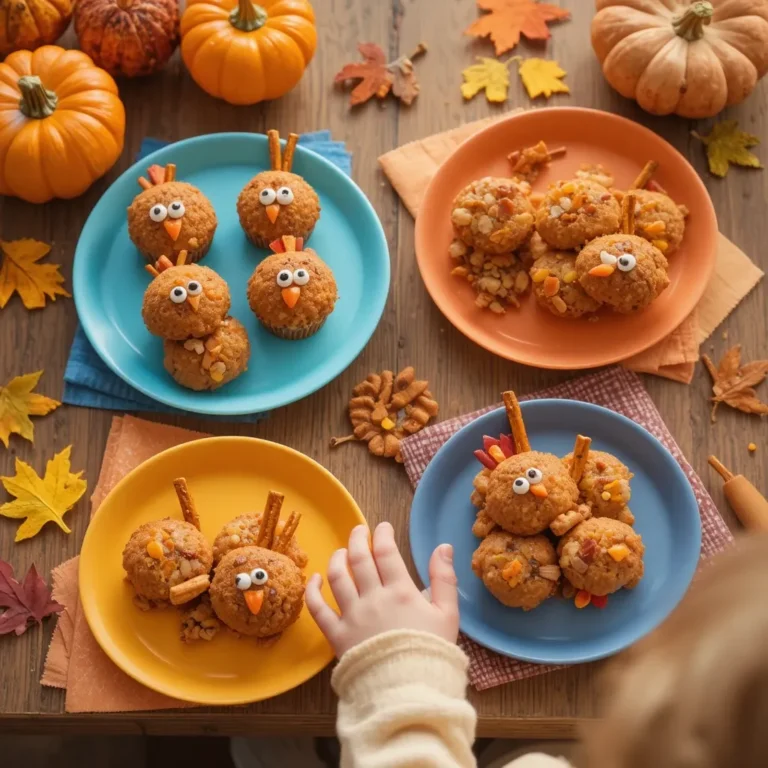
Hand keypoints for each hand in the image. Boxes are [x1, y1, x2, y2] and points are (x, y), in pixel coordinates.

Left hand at [306, 522, 458, 657]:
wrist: (409, 693)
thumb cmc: (431, 653)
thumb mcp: (448, 615)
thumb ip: (444, 579)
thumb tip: (443, 547)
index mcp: (400, 591)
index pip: (386, 552)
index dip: (382, 535)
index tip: (382, 527)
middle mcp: (372, 598)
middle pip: (359, 558)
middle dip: (358, 538)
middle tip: (359, 530)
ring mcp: (352, 616)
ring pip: (337, 577)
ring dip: (337, 559)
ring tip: (341, 552)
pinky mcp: (336, 635)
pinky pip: (318, 609)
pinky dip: (313, 591)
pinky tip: (314, 579)